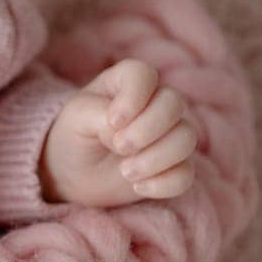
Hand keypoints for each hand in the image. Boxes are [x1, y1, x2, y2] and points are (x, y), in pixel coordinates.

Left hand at [38, 58, 197, 207]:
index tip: (113, 121)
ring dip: (156, 158)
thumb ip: (98, 113)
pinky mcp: (175, 165)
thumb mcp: (75, 119)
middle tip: (120, 147)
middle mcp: (154, 103)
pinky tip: (138, 187)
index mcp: (126, 83)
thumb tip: (124, 126)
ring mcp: (168, 134)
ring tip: (125, 172)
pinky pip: (186, 173)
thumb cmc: (74, 136)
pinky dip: (164, 183)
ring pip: (186, 138)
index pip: (143, 74)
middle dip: (148, 129)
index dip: (133, 97)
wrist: (75, 175)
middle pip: (174, 103)